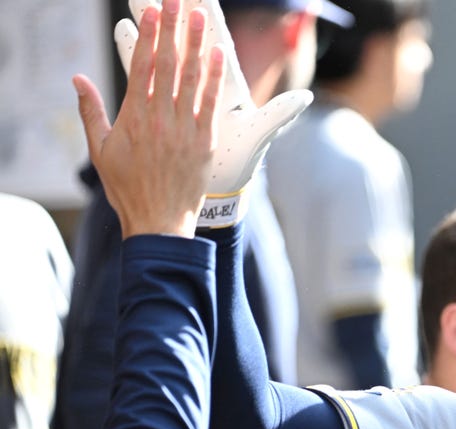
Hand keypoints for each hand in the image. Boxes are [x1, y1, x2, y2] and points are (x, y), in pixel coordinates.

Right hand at [74, 0, 223, 238]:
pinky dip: (214, 78)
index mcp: (133, 117)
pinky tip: (218, 55)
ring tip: (200, 19)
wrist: (158, 221)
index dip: (148, 36)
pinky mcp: (204, 142)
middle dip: (172, 31)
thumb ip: (91, 111)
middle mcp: (160, 119)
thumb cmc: (127, 187)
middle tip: (177, 2)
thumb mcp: (100, 149)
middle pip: (167, 65)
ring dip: (196, 46)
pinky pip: (211, 104)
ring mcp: (184, 130)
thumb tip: (78, 78)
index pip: (141, 67)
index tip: (154, 12)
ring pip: (191, 79)